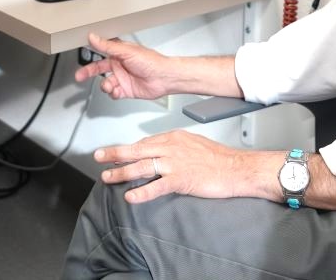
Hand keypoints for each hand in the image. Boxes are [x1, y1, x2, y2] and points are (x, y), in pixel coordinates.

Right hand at [75, 33, 172, 99]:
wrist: (164, 78)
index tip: (82, 55)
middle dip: (88, 72)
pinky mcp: (126, 89)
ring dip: (105, 86)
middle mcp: (120, 65)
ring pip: (105, 83)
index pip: (101, 51)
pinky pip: (113, 93)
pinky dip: (113, 93)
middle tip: (79, 76)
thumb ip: (108, 45)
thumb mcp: (126, 51)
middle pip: (99, 69)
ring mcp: (122, 77)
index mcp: (119, 53)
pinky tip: (118, 91)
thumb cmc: (151, 61)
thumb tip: (93, 37)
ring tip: (110, 86)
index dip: (91, 53)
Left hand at [94, 130, 280, 204]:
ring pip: (142, 166)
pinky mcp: (181, 179)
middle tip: (99, 156)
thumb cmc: (219, 158)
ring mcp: (175, 163)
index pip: (146, 142)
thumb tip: (163, 153)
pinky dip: (142, 192)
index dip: (129, 149)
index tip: (118, 153)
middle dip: (116, 153)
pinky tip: (131, 197)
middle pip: (137, 149)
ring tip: (107, 176)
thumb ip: (176, 147)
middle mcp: (171, 147)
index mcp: (174, 137)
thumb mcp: (195, 144)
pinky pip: (157, 186)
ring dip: (122, 172)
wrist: (236, 168)